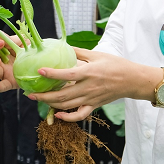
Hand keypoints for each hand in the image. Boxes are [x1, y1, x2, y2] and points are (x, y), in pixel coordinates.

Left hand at [29, 47, 155, 121]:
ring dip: (51, 104)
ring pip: (67, 105)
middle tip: (30, 93)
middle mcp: (88, 87)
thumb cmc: (116, 65)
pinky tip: (58, 114)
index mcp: (89, 73)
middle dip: (44, 95)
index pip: (67, 75)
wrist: (133, 80)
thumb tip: (63, 46)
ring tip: (38, 99)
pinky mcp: (94, 106)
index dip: (52, 74)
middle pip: (63, 95)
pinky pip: (80, 115)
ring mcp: (91, 98)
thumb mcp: (98, 54)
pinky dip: (68, 117)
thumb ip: (79, 52)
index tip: (39, 71)